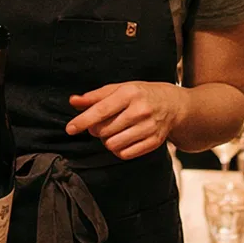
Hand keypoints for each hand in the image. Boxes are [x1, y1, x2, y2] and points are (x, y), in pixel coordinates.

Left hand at [68, 82, 184, 160]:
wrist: (173, 105)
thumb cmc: (141, 94)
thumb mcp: (120, 88)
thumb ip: (95, 96)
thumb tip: (73, 101)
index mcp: (130, 93)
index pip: (101, 110)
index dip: (82, 121)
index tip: (70, 129)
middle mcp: (141, 110)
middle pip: (104, 130)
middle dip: (97, 130)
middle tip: (102, 124)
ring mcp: (149, 127)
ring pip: (113, 144)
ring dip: (107, 141)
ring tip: (113, 132)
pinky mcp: (154, 142)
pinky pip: (125, 154)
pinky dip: (118, 150)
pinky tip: (122, 140)